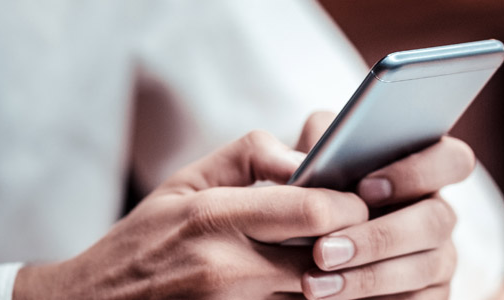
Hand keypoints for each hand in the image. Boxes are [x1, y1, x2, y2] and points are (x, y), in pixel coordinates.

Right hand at [14, 130, 369, 298]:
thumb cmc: (143, 239)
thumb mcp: (186, 181)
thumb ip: (250, 156)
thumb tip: (306, 158)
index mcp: (213, 219)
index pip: (314, 213)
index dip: (349, 204)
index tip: (355, 197)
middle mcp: (226, 270)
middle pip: (328, 257)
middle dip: (353, 240)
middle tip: (360, 227)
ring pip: (319, 292)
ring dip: (338, 273)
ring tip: (341, 253)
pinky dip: (311, 296)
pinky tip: (313, 281)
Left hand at [295, 112, 477, 299]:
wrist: (290, 252)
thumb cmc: (312, 194)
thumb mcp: (312, 161)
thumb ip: (317, 140)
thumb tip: (306, 161)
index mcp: (422, 170)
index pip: (453, 159)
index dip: (419, 171)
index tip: (365, 188)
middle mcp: (437, 214)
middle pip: (438, 220)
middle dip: (380, 236)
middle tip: (325, 249)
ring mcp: (439, 258)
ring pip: (425, 267)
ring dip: (368, 276)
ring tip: (313, 283)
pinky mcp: (429, 296)